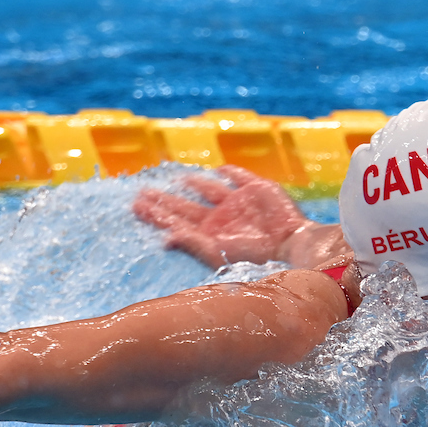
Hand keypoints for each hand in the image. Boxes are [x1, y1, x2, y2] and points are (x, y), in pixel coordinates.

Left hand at [133, 166, 311, 267]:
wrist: (292, 245)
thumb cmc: (255, 257)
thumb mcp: (218, 253)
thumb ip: (192, 243)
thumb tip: (164, 238)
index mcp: (209, 235)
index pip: (176, 222)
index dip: (157, 215)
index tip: (135, 206)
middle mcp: (221, 220)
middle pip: (186, 208)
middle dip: (165, 202)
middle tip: (142, 194)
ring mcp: (238, 204)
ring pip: (209, 190)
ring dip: (194, 184)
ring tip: (179, 179)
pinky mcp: (257, 190)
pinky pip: (240, 178)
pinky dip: (230, 172)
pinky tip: (221, 169)